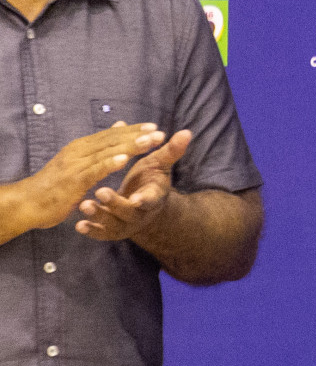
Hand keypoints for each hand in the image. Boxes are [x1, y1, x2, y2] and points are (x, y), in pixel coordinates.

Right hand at [16, 122, 164, 231]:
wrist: (29, 202)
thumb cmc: (55, 184)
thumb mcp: (77, 163)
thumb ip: (97, 148)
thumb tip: (118, 127)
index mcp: (81, 147)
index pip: (110, 135)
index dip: (132, 130)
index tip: (154, 126)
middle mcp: (79, 151)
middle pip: (112, 140)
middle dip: (137, 135)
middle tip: (159, 132)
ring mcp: (75, 165)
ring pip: (107, 152)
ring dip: (130, 146)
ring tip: (150, 141)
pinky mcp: (73, 180)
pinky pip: (94, 170)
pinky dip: (109, 164)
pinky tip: (125, 160)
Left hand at [76, 129, 191, 242]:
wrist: (144, 206)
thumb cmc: (151, 180)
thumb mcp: (160, 165)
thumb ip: (171, 151)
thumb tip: (186, 132)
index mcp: (154, 197)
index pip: (152, 199)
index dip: (145, 199)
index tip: (136, 199)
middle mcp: (140, 214)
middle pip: (129, 212)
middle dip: (115, 204)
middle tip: (101, 192)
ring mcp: (125, 224)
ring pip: (112, 224)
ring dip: (99, 215)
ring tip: (84, 205)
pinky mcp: (111, 231)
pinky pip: (101, 233)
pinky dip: (91, 230)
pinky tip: (78, 225)